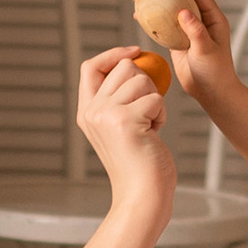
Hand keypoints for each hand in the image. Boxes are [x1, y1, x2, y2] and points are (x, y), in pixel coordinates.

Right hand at [76, 48, 172, 213]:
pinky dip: (161, 114)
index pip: (90, 66)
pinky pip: (155, 98)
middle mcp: (92, 111)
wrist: (142, 196)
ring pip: (141, 80)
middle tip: (146, 111)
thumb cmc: (139, 163)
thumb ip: (116, 99)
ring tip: (150, 126)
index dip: (112, 54)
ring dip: (155, 100)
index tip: (134, 51)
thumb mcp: (118, 128)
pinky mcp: (127, 121)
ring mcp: (107, 115)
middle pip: (123, 68)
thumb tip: (133, 61)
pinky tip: (155, 133)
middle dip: (144, 82)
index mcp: (86, 112)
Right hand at [151, 0, 234, 99]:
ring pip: (169, 12)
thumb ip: (196, 30)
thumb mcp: (206, 49)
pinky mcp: (177, 43)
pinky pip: (163, 28)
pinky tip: (138, 15)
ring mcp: (187, 32)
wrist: (212, 92)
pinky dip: (151, 21)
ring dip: (154, 3)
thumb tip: (183, 11)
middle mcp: (200, 22)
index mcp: (213, 18)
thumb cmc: (215, 71)